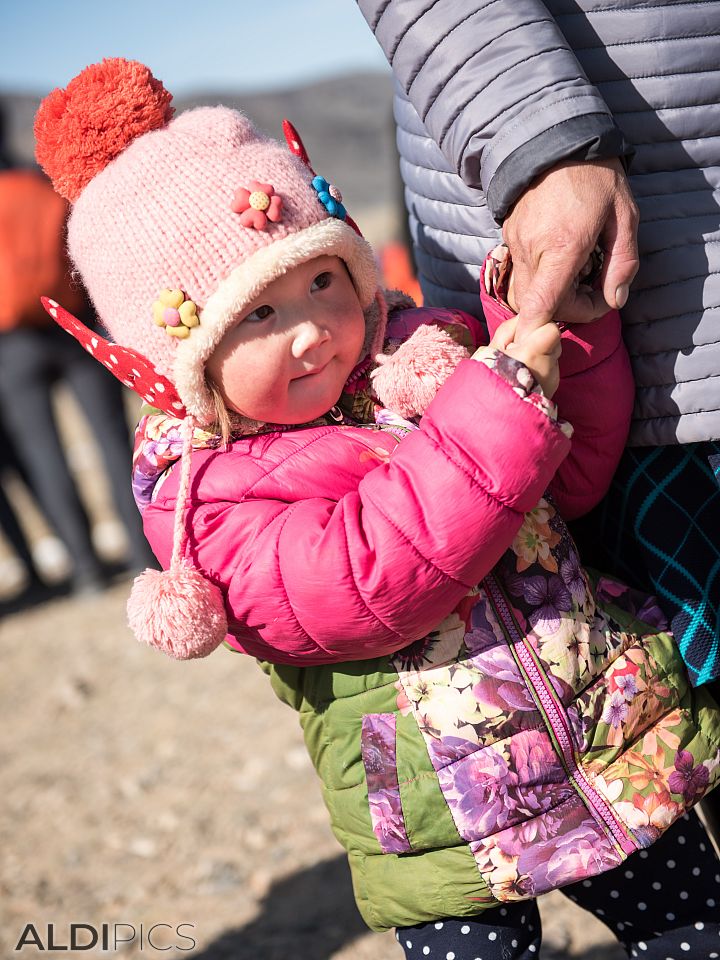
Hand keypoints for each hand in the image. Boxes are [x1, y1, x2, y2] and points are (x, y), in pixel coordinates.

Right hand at [481, 316, 561, 398]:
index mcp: (533, 354)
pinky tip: (526, 377)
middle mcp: (547, 366)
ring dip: (541, 357)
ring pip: (553, 356)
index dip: (539, 328)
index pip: (551, 329)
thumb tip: (522, 317)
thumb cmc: (488, 378)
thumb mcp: (492, 349)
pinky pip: (551, 371)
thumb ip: (509, 329)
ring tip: (521, 366)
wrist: (493, 413)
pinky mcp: (553, 389)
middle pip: (554, 342)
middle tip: (521, 352)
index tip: (525, 336)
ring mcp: (552, 379)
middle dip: (540, 343)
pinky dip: (541, 370)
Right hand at [502, 158, 638, 340]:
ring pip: (526, 292)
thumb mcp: (624, 216)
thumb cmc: (594, 177)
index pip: (540, 305)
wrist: (554, 139)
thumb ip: (622, 263)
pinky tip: (561, 256)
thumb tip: (615, 301)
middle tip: (595, 289)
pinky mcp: (509, 238)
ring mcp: (516, 244)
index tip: (562, 331)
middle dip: (567, 310)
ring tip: (578, 271)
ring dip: (553, 295)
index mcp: (563, 246)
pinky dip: (542, 277)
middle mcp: (532, 250)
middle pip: (538, 306)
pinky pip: (521, 272)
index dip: (540, 331)